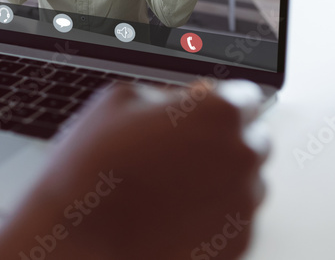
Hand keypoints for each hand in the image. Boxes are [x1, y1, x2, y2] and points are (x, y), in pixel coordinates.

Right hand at [0, 81, 267, 259]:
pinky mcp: (236, 241)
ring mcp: (242, 203)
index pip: (245, 97)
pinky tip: (173, 212)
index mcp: (217, 113)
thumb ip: (168, 94)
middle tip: (178, 149)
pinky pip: (234, 217)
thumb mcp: (119, 101)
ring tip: (169, 185)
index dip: (218, 102)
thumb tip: (188, 99)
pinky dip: (213, 212)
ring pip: (246, 180)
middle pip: (252, 139)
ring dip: (220, 177)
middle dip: (223, 140)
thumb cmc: (93, 168)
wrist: (81, 237)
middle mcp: (240, 156)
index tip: (202, 111)